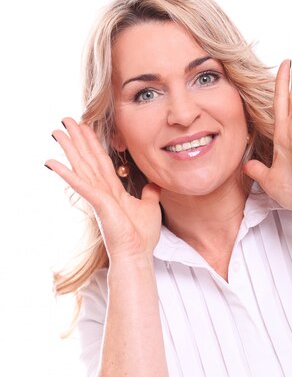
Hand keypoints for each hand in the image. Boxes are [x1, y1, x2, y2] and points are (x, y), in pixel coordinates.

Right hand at [46, 118, 161, 262]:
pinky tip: (52, 163)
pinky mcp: (98, 204)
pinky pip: (80, 185)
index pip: (102, 162)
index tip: (86, 128)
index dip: (94, 144)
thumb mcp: (150, 207)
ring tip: (58, 131)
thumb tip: (154, 184)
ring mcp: (98, 197)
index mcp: (113, 191)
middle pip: (88, 159)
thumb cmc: (142, 237)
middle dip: (79, 139)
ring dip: (70, 149)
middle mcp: (102, 192)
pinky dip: (66, 174)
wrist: (137, 255)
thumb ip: (150, 194)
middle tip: (67, 121)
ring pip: (81, 167)